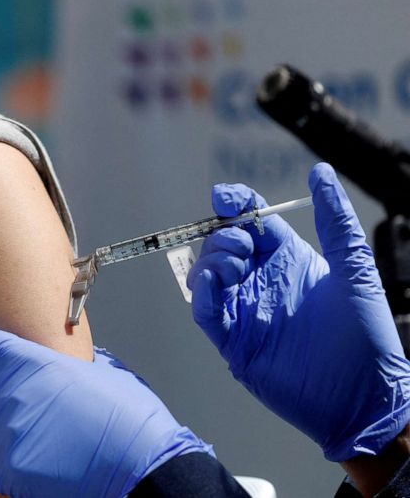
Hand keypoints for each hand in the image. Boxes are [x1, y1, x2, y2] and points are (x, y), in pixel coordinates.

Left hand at [0, 323, 211, 497]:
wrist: (142, 462)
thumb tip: (57, 365)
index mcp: (25, 357)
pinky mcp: (4, 466)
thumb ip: (61, 363)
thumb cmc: (128, 419)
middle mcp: (5, 388)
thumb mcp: (96, 371)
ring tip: (19, 453)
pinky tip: (23, 477)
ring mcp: (1, 427)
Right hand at [188, 163, 409, 460]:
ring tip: (235, 267)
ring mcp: (245, 310)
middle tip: (244, 247)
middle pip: (222, 242)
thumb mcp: (355, 269)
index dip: (234, 203)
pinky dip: (202, 292)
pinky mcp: (233, 340)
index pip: (250, 221)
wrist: (363, 398)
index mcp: (288, 260)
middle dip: (223, 235)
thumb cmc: (366, 335)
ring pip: (206, 272)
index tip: (224, 196)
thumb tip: (320, 171)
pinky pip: (204, 310)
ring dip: (211, 260)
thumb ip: (336, 220)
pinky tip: (214, 285)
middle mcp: (262, 281)